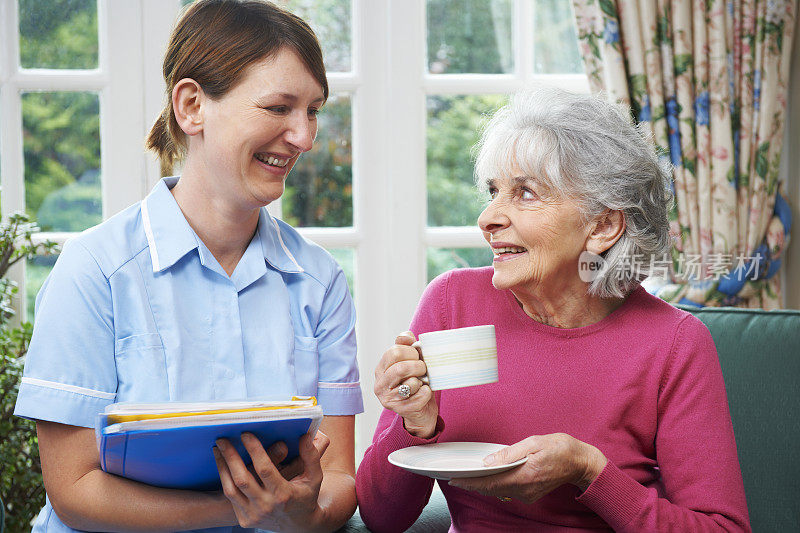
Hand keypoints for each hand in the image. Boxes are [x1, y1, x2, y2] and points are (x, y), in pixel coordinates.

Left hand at [213, 431, 330, 529]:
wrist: (298, 526)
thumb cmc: (306, 497)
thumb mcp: (314, 478)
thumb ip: (311, 456)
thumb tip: (304, 436)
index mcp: (284, 494)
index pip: (265, 469)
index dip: (254, 450)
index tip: (245, 434)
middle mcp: (267, 506)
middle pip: (242, 478)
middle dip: (230, 456)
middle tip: (222, 439)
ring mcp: (254, 515)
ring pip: (231, 489)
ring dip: (223, 467)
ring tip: (218, 450)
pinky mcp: (245, 520)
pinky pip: (231, 498)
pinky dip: (225, 480)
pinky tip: (223, 466)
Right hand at [374, 331, 438, 437]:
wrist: (420, 411)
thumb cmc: (415, 383)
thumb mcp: (410, 361)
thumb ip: (406, 346)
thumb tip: (406, 336)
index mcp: (381, 369)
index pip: (393, 352)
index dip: (410, 352)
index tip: (417, 356)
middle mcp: (380, 384)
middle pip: (400, 368)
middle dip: (418, 366)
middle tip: (423, 368)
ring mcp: (389, 399)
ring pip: (410, 383)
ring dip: (422, 380)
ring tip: (422, 382)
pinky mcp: (401, 410)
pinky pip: (420, 397)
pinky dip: (427, 392)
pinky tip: (425, 393)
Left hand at [448, 433, 606, 503]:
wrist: (580, 462)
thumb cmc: (559, 448)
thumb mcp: (534, 443)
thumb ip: (509, 453)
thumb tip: (489, 461)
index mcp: (524, 476)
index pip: (490, 483)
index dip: (471, 482)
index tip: (455, 480)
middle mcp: (525, 489)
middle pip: (492, 489)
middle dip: (473, 483)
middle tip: (455, 476)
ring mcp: (528, 494)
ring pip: (499, 490)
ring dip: (483, 484)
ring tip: (467, 475)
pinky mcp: (531, 494)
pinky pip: (508, 490)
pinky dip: (496, 484)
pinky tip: (488, 475)